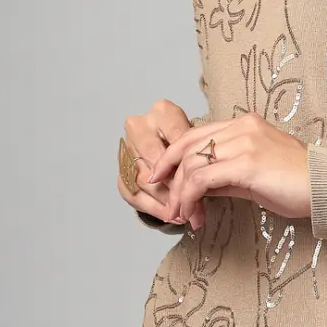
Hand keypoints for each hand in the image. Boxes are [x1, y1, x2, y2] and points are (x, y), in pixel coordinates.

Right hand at [117, 99, 204, 227]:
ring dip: (164, 201)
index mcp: (162, 112)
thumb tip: (206, 183)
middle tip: (190, 203)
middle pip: (155, 160)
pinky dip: (152, 208)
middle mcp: (139, 126)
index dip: (188, 163)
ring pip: (143, 179)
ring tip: (183, 214)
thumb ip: (200, 154)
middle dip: (174, 186)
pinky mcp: (121, 170)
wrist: (169, 143)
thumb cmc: (191, 141)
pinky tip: (168, 215)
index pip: (177, 138)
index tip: (201, 184)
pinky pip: (132, 194)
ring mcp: (126, 147)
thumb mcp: (200, 138)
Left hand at [146, 111, 310, 224]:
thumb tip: (199, 187)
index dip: (172, 156)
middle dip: (170, 178)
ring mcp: (244, 143)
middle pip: (187, 147)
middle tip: (170, 207)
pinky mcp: (247, 164)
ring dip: (180, 195)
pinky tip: (195, 215)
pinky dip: (191, 199)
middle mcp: (241, 128)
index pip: (195, 134)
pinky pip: (203, 180)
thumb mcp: (256, 173)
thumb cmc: (299, 183)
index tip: (160, 179)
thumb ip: (227, 174)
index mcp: (244, 125)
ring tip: (185, 217)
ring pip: (192, 164)